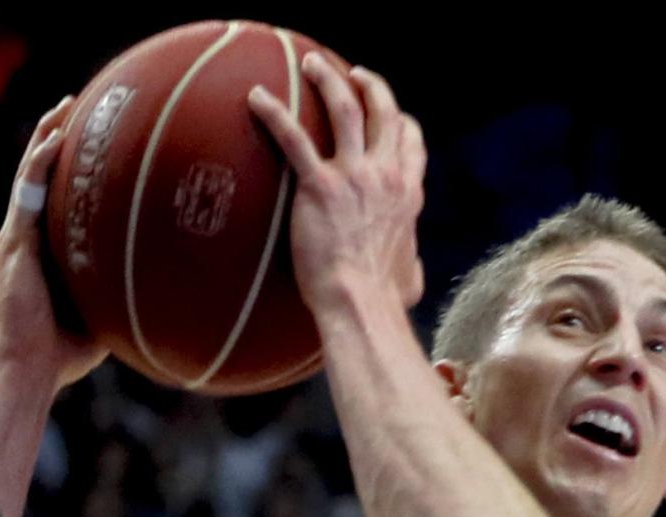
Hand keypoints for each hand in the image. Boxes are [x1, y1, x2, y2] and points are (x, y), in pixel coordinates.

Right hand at [0, 96, 106, 389]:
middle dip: (59, 138)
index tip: (100, 141)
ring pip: (31, 174)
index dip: (76, 168)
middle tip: (80, 106)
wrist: (28, 369)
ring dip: (47, 138)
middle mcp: (30, 237)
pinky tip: (55, 139)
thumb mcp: (105, 313)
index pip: (61, 198)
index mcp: (48, 250)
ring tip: (65, 106)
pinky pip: (27, 195)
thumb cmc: (65, 352)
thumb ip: (126, 292)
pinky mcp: (14, 244)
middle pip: (43, 176)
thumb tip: (172, 290)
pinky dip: (39, 164)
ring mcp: (19, 237)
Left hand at [247, 55, 424, 314]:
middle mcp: (386, 175)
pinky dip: (274, 112)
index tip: (392, 115)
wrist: (361, 304)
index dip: (401, 122)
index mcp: (406, 194)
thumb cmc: (382, 302)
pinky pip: (293, 138)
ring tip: (311, 63)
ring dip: (328, 79)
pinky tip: (255, 97)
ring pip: (345, 108)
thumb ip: (407, 265)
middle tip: (352, 73)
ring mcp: (354, 176)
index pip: (410, 143)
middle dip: (370, 85)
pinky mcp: (320, 186)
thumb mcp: (408, 278)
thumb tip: (408, 277)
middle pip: (382, 112)